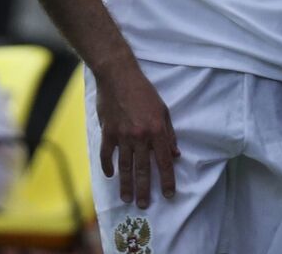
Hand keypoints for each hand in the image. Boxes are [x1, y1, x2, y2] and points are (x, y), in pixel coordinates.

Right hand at [95, 62, 179, 208]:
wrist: (118, 75)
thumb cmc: (143, 91)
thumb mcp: (163, 109)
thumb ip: (169, 133)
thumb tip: (175, 154)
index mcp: (156, 130)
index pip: (164, 161)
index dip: (167, 179)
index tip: (169, 194)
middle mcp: (140, 136)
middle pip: (143, 169)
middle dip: (145, 189)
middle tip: (144, 205)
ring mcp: (122, 135)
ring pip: (124, 166)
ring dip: (126, 184)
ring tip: (127, 198)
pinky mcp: (107, 132)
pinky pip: (106, 154)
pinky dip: (107, 166)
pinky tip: (110, 175)